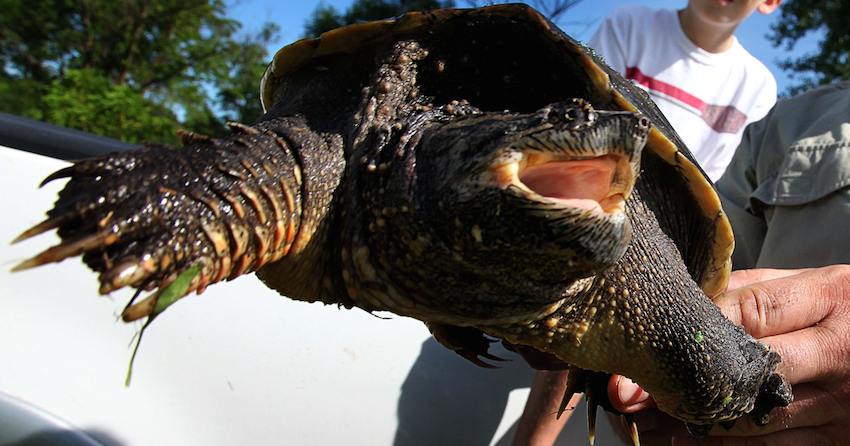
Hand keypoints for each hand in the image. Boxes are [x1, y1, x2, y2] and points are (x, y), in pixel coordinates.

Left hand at [610, 265, 849, 444]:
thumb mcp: (816, 285)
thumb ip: (755, 290)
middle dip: (677, 387)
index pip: (748, 314)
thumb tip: (688, 304)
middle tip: (625, 394)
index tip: (637, 349)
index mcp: (829, 300)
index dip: (690, 334)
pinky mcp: (838, 442)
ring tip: (642, 418)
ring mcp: (841, 407)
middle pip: (744, 377)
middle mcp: (838, 357)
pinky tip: (684, 439)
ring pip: (752, 422)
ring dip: (691, 423)